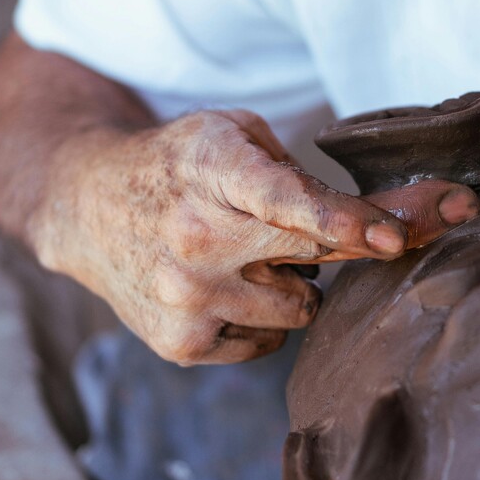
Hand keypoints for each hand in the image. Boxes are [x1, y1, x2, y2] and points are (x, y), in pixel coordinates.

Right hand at [32, 109, 479, 364]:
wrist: (86, 208)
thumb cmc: (179, 166)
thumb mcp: (232, 135)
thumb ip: (301, 172)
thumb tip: (393, 219)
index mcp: (213, 170)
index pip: (286, 199)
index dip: (344, 220)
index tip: (393, 239)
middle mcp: (195, 236)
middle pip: (307, 257)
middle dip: (348, 248)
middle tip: (357, 236)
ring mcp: (186, 297)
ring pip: (301, 308)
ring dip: (292, 284)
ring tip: (250, 259)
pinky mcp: (181, 343)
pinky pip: (269, 341)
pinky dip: (264, 319)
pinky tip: (229, 290)